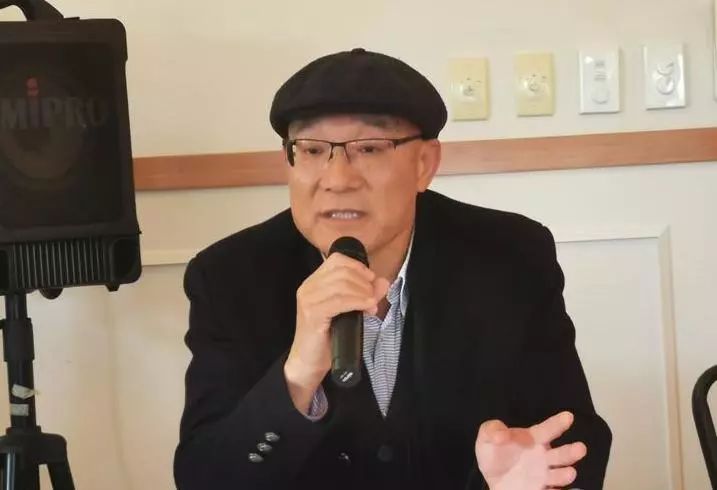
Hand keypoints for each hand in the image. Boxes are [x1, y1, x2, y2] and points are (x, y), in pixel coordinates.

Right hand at [284, 252, 388, 412]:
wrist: (309, 362)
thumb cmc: (329, 337)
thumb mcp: (349, 311)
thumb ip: (364, 294)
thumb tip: (383, 281)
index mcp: (314, 282)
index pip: (337, 260)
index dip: (358, 266)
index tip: (371, 280)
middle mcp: (308, 287)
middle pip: (342, 271)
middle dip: (364, 282)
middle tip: (373, 298)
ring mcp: (308, 300)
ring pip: (342, 284)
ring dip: (363, 293)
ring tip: (372, 305)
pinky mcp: (313, 314)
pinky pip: (339, 300)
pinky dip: (357, 301)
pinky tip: (367, 307)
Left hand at [475, 411, 586, 489]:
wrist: (492, 478)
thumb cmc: (494, 451)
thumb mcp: (486, 437)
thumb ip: (492, 431)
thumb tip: (500, 436)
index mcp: (533, 439)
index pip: (547, 429)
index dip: (557, 423)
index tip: (568, 416)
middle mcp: (543, 457)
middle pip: (560, 454)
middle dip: (570, 452)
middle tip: (581, 448)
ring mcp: (544, 475)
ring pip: (559, 474)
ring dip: (565, 474)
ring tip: (570, 472)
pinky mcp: (541, 489)